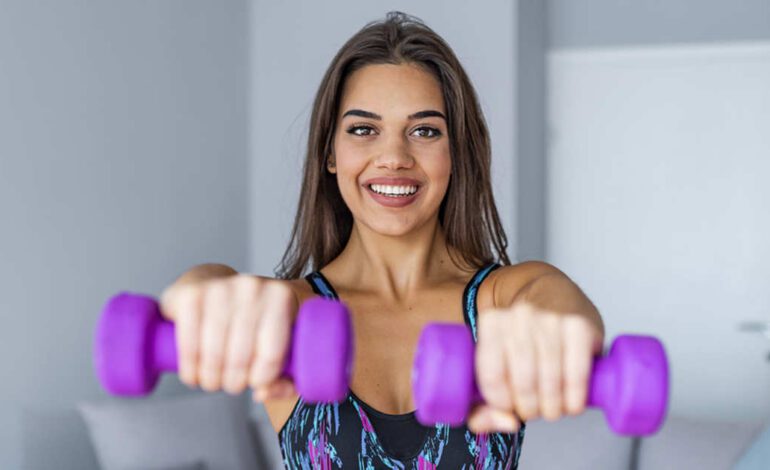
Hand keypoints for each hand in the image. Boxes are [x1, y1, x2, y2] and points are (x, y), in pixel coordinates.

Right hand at [159, 274, 297, 400]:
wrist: (213, 281)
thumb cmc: (251, 318)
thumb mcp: (279, 341)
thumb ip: (285, 377)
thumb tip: (262, 392)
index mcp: (281, 296)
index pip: (272, 354)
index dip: (261, 379)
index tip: (255, 382)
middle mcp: (252, 288)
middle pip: (241, 357)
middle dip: (234, 383)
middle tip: (231, 385)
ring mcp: (220, 288)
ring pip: (214, 354)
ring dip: (211, 379)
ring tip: (213, 381)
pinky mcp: (191, 296)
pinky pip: (189, 345)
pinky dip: (190, 367)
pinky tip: (193, 374)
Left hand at [468, 301, 603, 433]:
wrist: (553, 295)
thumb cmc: (522, 337)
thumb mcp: (496, 361)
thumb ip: (484, 402)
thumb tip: (505, 423)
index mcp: (491, 322)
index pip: (491, 375)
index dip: (501, 402)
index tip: (509, 408)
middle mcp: (519, 315)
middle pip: (522, 380)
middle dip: (530, 408)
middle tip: (535, 412)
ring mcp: (551, 318)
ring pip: (550, 378)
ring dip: (553, 406)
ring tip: (553, 410)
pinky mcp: (580, 325)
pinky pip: (576, 372)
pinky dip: (574, 396)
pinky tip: (572, 404)